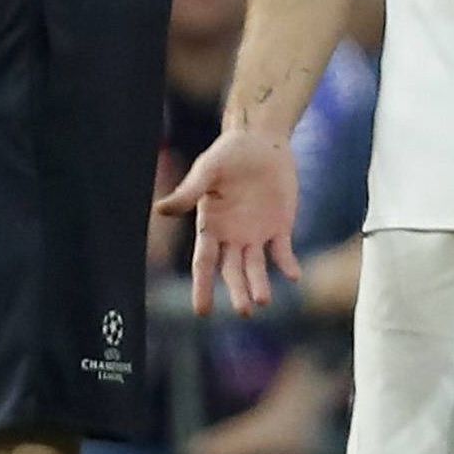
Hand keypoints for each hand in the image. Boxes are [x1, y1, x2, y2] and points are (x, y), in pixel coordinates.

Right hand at [154, 125, 302, 316]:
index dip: (202, 287)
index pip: (203, 263)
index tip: (202, 312)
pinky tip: (294, 275)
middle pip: (232, 271)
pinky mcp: (280, 226)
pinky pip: (283, 251)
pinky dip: (287, 264)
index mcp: (210, 226)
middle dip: (237, 292)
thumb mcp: (207, 170)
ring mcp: (256, 234)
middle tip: (244, 311)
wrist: (261, 141)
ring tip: (262, 300)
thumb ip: (189, 192)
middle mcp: (231, 236)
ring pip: (256, 268)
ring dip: (260, 284)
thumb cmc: (228, 153)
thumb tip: (159, 210)